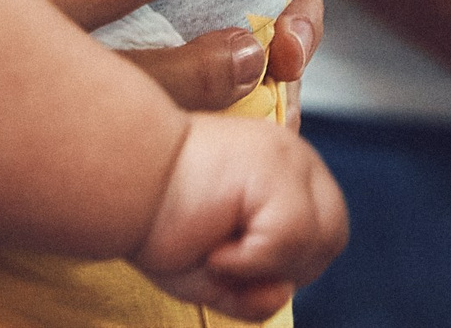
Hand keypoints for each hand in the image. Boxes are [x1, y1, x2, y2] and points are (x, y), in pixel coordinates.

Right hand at [135, 115, 347, 320]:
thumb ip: (256, 289)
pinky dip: (251, 260)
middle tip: (230, 263)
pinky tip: (215, 247)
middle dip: (287, 267)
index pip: (323, 230)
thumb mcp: (217, 271)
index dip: (286, 263)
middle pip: (331, 236)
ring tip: (219, 251)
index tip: (234, 261)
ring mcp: (287, 158)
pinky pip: (291, 237)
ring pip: (318, 239)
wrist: (119, 181)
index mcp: (285, 172)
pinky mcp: (274, 168)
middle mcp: (293, 157)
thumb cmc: (158, 221)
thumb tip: (283, 294)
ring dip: (266, 265)